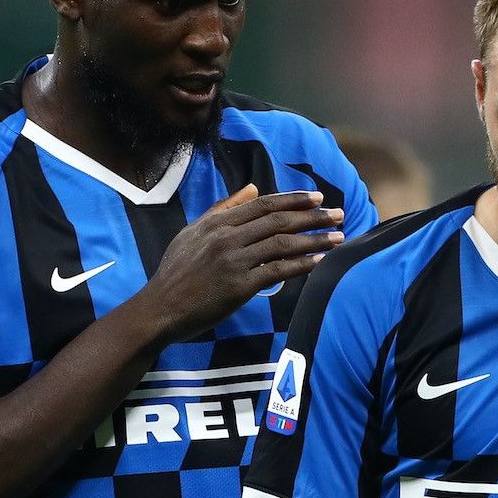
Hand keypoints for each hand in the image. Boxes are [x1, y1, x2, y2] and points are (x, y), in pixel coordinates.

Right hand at [141, 185, 345, 341]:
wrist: (159, 309)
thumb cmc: (176, 272)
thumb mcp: (193, 232)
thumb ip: (224, 209)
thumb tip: (252, 188)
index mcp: (218, 222)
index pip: (264, 204)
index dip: (294, 199)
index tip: (318, 198)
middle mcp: (227, 237)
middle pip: (279, 220)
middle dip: (313, 216)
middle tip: (338, 213)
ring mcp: (233, 261)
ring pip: (282, 244)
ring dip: (315, 239)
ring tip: (338, 236)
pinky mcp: (238, 286)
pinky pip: (277, 271)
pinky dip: (301, 264)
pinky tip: (319, 261)